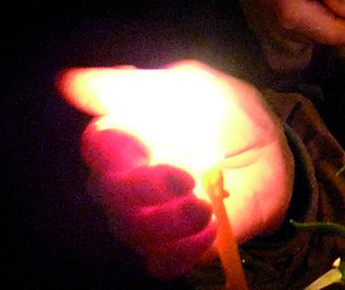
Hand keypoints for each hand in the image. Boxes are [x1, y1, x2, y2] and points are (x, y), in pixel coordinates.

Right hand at [60, 62, 292, 278]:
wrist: (274, 156)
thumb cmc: (230, 117)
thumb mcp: (198, 89)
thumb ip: (140, 87)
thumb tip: (70, 81)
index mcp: (129, 137)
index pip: (97, 146)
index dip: (114, 150)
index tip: (147, 147)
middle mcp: (127, 180)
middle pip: (106, 192)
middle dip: (144, 187)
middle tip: (186, 178)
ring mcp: (148, 217)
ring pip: (131, 229)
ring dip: (169, 219)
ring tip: (205, 204)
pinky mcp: (175, 247)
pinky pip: (161, 263)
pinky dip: (184, 251)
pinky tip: (209, 229)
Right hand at [240, 0, 344, 71]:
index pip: (296, 13)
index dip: (335, 28)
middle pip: (295, 34)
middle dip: (334, 33)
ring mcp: (253, 14)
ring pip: (291, 45)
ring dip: (322, 38)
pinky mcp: (259, 24)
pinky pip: (285, 49)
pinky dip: (308, 43)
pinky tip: (325, 25)